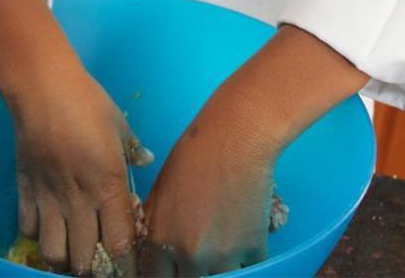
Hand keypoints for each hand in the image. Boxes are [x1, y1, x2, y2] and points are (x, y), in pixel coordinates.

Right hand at [13, 69, 153, 275]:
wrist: (43, 88)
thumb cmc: (88, 102)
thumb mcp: (119, 125)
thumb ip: (133, 150)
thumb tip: (146, 161)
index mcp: (108, 185)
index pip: (119, 245)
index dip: (125, 265)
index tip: (128, 268)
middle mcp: (79, 200)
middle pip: (84, 260)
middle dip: (95, 269)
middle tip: (99, 261)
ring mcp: (48, 198)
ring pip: (53, 253)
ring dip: (64, 258)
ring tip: (72, 250)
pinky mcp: (24, 190)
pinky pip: (28, 230)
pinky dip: (38, 235)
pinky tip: (47, 225)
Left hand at [138, 98, 278, 276]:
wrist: (234, 140)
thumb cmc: (192, 155)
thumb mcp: (158, 191)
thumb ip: (154, 225)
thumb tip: (151, 248)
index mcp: (160, 240)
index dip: (162, 276)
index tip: (170, 271)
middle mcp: (189, 255)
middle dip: (190, 273)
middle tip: (196, 256)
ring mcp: (223, 256)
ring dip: (220, 268)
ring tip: (220, 244)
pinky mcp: (253, 249)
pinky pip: (250, 267)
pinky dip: (247, 257)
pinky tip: (243, 235)